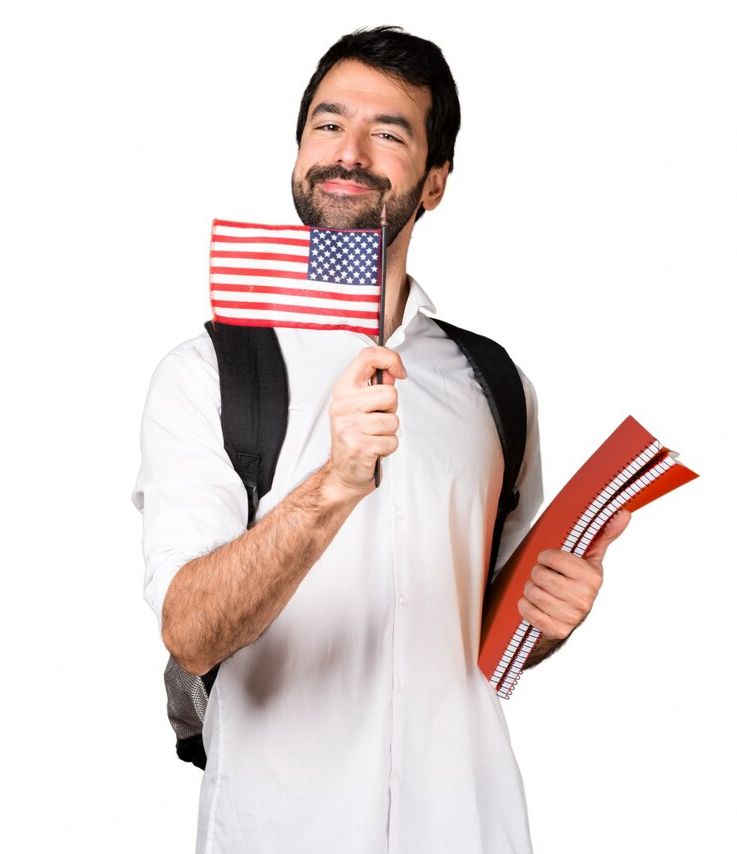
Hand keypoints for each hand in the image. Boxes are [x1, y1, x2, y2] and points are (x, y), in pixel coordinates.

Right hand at [327, 346, 406, 497]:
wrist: (344, 472)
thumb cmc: (355, 436)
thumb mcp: (360, 405)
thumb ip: (376, 386)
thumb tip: (393, 371)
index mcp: (343, 389)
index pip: (368, 357)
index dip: (391, 359)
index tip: (399, 372)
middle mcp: (342, 405)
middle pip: (389, 394)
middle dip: (391, 410)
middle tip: (376, 420)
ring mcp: (349, 426)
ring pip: (393, 420)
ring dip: (389, 431)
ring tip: (374, 436)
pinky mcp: (358, 446)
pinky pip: (392, 440)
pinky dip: (388, 447)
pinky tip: (374, 449)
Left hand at [518, 510, 630, 639]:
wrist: (570, 615)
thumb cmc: (578, 581)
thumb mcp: (590, 557)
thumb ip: (604, 534)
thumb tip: (624, 513)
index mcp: (592, 577)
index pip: (551, 557)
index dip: (546, 557)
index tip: (551, 560)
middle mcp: (584, 599)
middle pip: (538, 575)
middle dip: (537, 573)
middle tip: (546, 577)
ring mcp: (571, 617)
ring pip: (531, 592)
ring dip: (530, 589)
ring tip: (542, 590)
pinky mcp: (557, 630)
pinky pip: (527, 610)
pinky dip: (526, 606)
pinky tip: (536, 604)